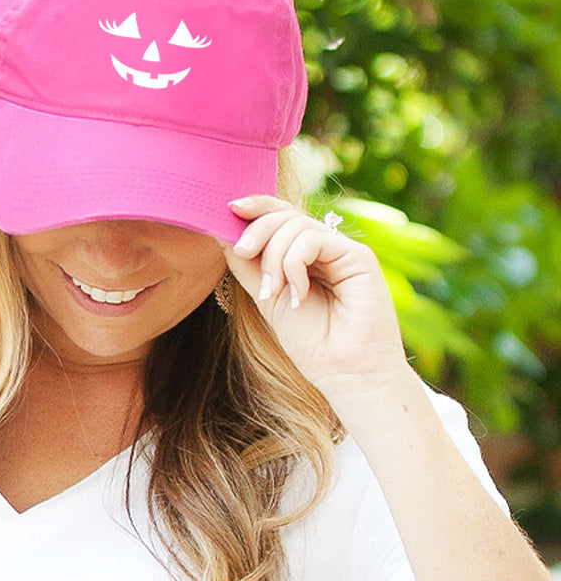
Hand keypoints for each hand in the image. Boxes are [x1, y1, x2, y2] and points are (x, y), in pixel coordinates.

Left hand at [222, 196, 410, 411]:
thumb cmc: (311, 342)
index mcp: (304, 256)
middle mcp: (324, 249)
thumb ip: (249, 267)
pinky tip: (298, 293)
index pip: (279, 217)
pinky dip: (294, 263)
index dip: (255, 208)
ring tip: (274, 292)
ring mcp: (342, 251)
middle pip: (285, 214)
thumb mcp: (267, 298)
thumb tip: (222, 233)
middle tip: (241, 252)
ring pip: (296, 225)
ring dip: (273, 257)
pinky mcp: (358, 256)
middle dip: (256, 229)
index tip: (228, 209)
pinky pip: (314, 239)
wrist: (345, 373)